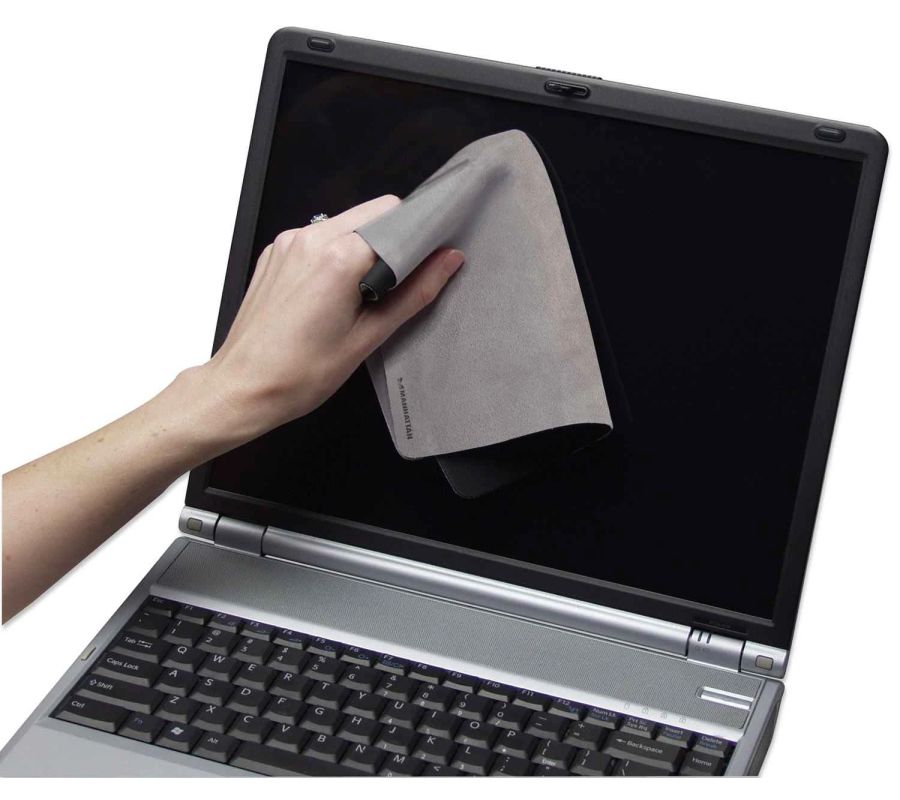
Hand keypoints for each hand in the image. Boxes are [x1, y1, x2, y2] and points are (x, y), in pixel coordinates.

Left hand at [196, 194, 463, 441]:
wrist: (243, 388)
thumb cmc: (300, 373)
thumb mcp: (368, 337)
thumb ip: (414, 293)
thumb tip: (448, 261)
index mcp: (337, 256)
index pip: (397, 217)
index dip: (420, 236)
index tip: (431, 260)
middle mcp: (310, 237)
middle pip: (374, 212)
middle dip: (395, 239)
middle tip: (399, 283)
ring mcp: (289, 242)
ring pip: (347, 222)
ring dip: (365, 246)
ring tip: (364, 293)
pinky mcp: (276, 253)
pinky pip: (319, 236)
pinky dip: (337, 253)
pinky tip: (335, 293)